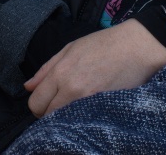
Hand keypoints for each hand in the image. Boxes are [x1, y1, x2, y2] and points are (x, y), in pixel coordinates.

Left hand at [24, 20, 165, 117]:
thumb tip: (27, 87)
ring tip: (73, 106)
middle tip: (58, 105)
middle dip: (48, 113)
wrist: (138, 47)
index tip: (45, 102)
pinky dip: (81, 119)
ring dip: (63, 117)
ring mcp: (89, 101)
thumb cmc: (103, 44)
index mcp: (61, 72)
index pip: (35, 102)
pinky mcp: (105, 109)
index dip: (37, 105)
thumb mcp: (70, 49)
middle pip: (46, 116)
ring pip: (64, 121)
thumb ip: (46, 69)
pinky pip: (84, 121)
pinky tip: (86, 109)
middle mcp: (72, 89)